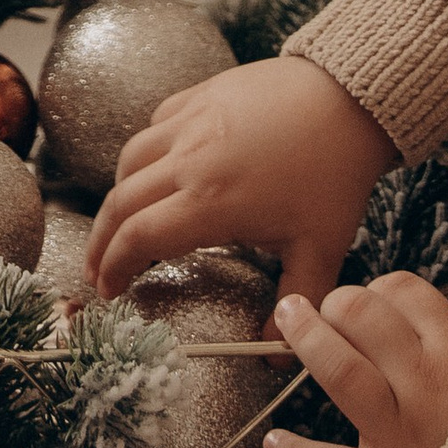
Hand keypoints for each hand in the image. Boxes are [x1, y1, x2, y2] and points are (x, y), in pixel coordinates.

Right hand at [88, 56, 397, 302]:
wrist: (350, 99)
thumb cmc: (335, 174)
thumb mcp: (322, 248)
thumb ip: (297, 301)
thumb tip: (278, 353)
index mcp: (211, 202)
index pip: (140, 239)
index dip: (114, 267)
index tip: (108, 290)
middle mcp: (188, 160)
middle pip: (120, 203)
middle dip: (100, 241)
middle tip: (96, 268)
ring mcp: (189, 122)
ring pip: (130, 161)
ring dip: (119, 196)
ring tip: (123, 222)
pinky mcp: (198, 95)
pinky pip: (154, 125)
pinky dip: (146, 153)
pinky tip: (157, 170)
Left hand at [261, 273, 447, 447]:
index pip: (405, 293)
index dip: (380, 290)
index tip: (372, 300)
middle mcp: (426, 384)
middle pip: (361, 316)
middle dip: (336, 303)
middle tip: (320, 307)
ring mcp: (400, 433)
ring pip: (337, 367)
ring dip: (304, 338)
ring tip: (286, 320)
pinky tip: (275, 442)